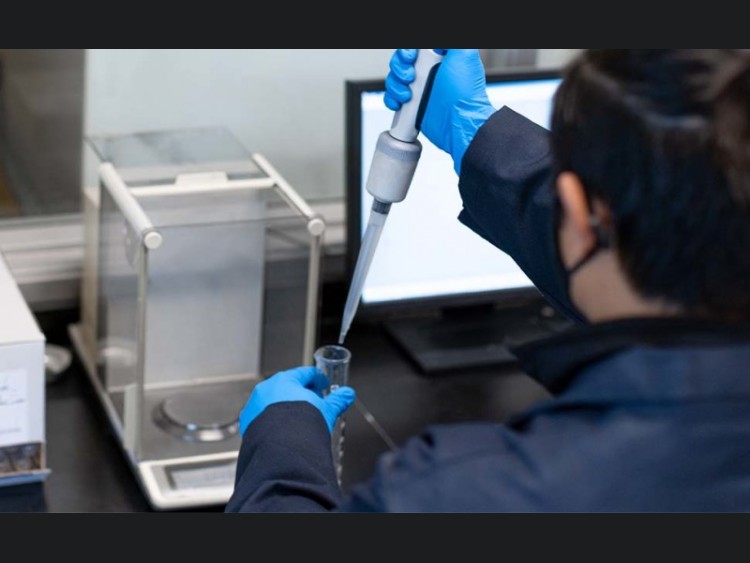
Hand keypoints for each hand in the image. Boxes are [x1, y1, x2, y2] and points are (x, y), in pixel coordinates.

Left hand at [239, 367, 355, 434]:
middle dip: (300, 393)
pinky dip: (273, 421)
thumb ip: (337, 400)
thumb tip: (348, 394)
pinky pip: (262, 418)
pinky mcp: (248, 424)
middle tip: (312, 402)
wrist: (282, 449)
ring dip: (285, 408)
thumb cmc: (302, 425)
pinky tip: (284, 431)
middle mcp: (266, 389)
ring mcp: (254, 406)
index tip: (322, 383)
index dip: (316, 378)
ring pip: (272, 402)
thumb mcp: (326, 410)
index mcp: (285, 380)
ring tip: (298, 420)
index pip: (303, 373)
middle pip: (286, 386)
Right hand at [384, 49, 495, 174]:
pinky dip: (391, 99)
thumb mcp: (464, 55)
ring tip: (407, 95)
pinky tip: (400, 103)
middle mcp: (428, 73)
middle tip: (410, 77)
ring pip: (394, 79)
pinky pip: (392, 98)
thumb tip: (437, 45)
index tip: (411, 57)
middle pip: (400, 62)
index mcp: (438, 59)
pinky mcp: (412, 106)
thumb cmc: (464, 93)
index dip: (407, 51)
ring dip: (395, 85)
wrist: (458, 123)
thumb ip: (451, 44)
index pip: (413, 50)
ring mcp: (419, 90)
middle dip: (399, 67)